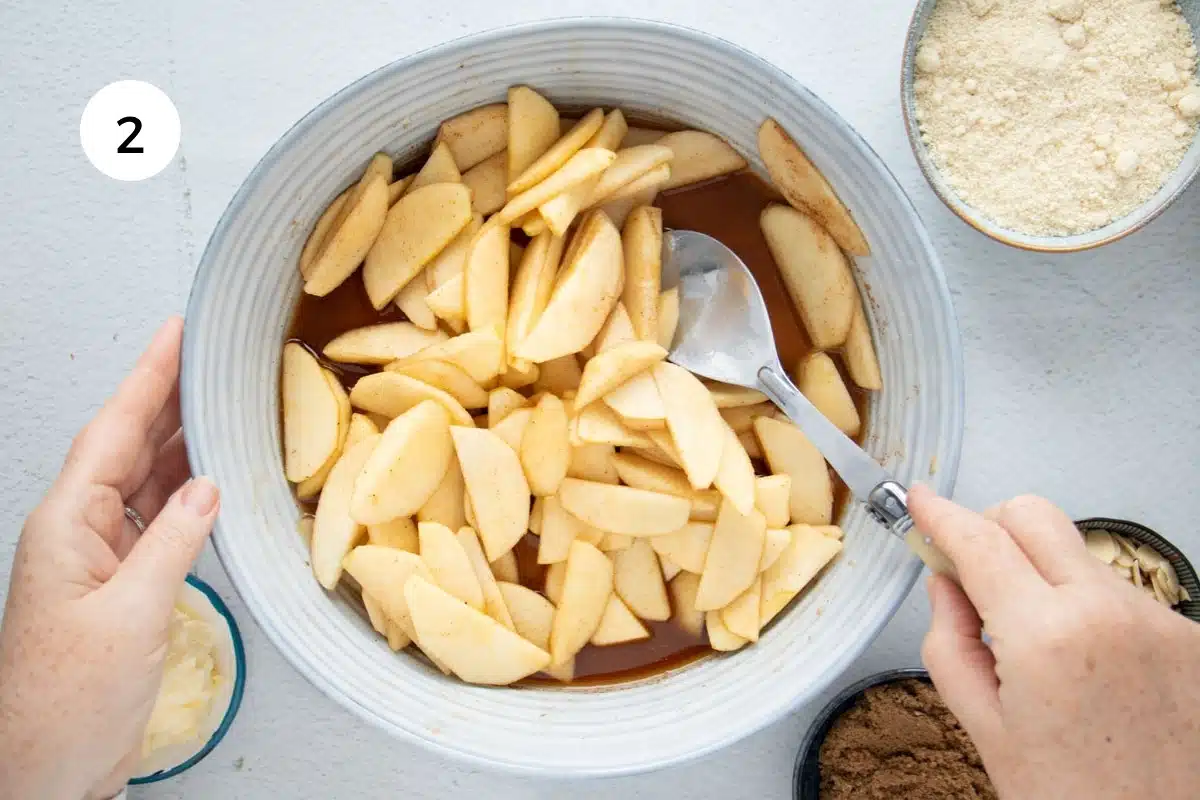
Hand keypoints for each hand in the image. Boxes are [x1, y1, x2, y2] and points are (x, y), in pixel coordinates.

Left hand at [0, 318, 219, 799]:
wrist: (46, 768)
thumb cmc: (66, 703)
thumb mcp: (131, 615)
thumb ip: (172, 543)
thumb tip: (206, 489)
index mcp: (67, 527)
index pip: (110, 432)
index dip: (146, 378)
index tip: (174, 334)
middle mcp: (79, 534)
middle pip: (125, 446)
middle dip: (166, 397)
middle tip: (208, 357)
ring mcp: (98, 560)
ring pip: (143, 481)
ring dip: (180, 443)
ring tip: (219, 405)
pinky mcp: (120, 587)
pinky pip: (156, 521)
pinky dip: (187, 495)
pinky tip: (212, 482)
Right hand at [911, 486, 1199, 798]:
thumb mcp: (985, 729)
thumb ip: (950, 643)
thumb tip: (948, 588)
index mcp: (1047, 637)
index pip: (981, 541)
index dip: (940, 515)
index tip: (923, 503)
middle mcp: (1109, 612)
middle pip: (1034, 517)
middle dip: (992, 528)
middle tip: (971, 570)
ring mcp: (1157, 620)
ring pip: (1078, 553)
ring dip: (1043, 574)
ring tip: (1035, 644)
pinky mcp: (1186, 635)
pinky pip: (1118, 592)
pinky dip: (1087, 607)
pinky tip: (1083, 662)